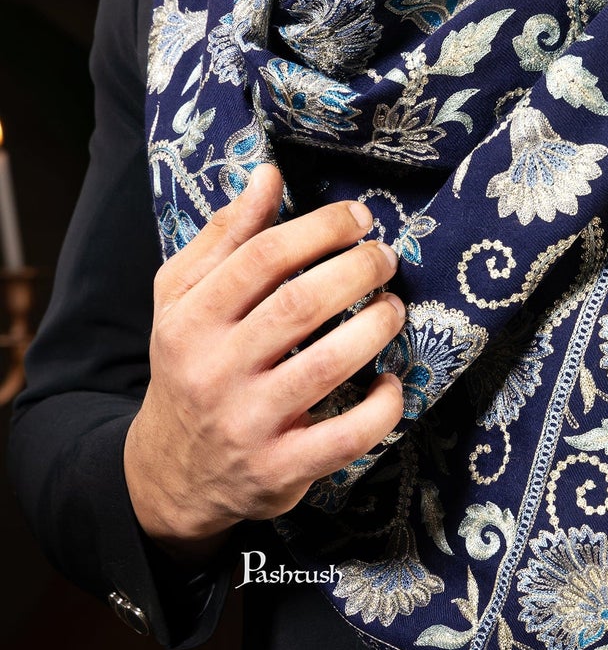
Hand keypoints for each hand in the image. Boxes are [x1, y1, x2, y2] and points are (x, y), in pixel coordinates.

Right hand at [124, 164, 405, 559]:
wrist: (171, 474)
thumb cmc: (189, 367)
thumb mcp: (182, 299)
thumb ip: (225, 237)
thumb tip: (267, 174)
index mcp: (190, 319)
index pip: (263, 257)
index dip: (322, 228)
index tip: (360, 218)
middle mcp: (215, 369)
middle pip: (300, 304)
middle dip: (358, 270)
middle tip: (386, 259)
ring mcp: (249, 422)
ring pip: (328, 363)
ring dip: (377, 326)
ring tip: (393, 307)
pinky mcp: (281, 468)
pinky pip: (347, 435)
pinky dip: (382, 406)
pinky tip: (391, 382)